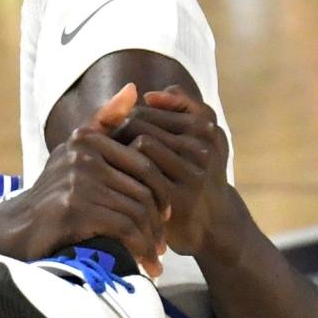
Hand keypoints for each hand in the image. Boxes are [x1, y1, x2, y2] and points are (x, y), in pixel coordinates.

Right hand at [0, 84, 174, 273]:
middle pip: (144, 188)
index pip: (145, 163)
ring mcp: (77, 180)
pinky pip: (123, 228)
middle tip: (162, 246)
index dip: (161, 193)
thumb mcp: (75, 153)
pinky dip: (138, 249)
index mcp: (87, 138)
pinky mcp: (73, 209)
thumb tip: (133, 89)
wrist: (14, 230)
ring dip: (150, 240)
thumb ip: (104, 122)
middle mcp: (83, 153)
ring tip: (154, 260)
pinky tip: (143, 265)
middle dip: (158, 222)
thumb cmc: (50, 196)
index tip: (164, 218)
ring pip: (136, 210)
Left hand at [114, 87, 241, 259]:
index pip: (144, 112)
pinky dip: (127, 178)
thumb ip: (181, 108)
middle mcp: (201, 144)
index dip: (120, 126)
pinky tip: (118, 186)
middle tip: (102, 156)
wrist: (215, 222)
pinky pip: (143, 176)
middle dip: (116, 138)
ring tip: (109, 167)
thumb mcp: (201, 138)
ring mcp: (192, 170)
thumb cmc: (197, 173)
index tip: (110, 145)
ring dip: (120, 155)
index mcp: (204, 126)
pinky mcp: (180, 196)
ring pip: (142, 145)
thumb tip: (148, 95)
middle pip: (140, 125)